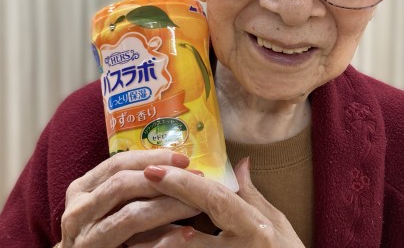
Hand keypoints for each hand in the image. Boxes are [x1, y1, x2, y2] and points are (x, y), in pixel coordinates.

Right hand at [57, 150, 201, 247]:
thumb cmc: (105, 231)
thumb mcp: (109, 203)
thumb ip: (132, 186)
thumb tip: (176, 166)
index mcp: (81, 189)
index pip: (118, 163)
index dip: (152, 158)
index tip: (183, 160)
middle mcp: (77, 212)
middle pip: (123, 185)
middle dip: (163, 180)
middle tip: (196, 179)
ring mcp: (86, 239)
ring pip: (131, 215)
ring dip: (168, 207)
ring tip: (196, 204)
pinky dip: (166, 240)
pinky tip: (187, 233)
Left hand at [134, 157, 304, 246]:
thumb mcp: (276, 224)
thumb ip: (252, 195)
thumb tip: (239, 164)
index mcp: (253, 227)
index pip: (213, 199)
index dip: (182, 183)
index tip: (155, 170)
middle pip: (186, 231)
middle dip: (155, 216)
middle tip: (127, 204)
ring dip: (152, 246)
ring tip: (127, 235)